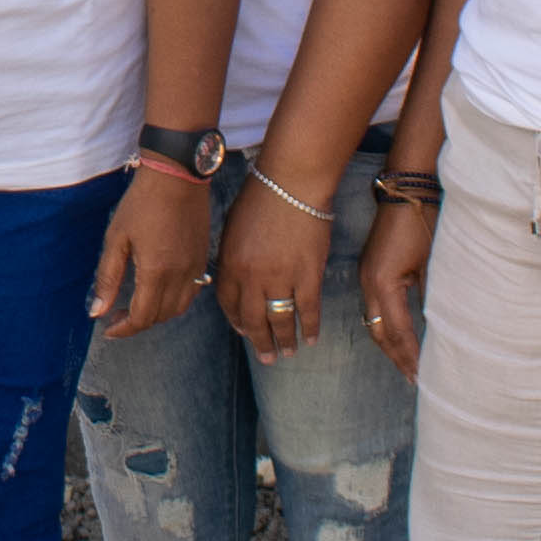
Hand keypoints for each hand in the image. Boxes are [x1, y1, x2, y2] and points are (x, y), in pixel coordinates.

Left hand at [94, 161, 213, 337]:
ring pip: (178, 309)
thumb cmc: (143, 202)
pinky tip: (158, 290)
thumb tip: (97, 311)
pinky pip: (192, 293)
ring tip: (136, 304)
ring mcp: (196, 268)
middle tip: (116, 314)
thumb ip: (108, 277)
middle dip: (137, 323)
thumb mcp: (116, 238)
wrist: (178, 175)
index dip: (123, 329)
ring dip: (156, 314)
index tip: (108, 328)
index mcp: (156, 272)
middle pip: (160, 317)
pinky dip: (174, 301)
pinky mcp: (203, 258)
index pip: (141, 317)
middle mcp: (181, 276)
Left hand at [215, 171, 329, 357]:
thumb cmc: (261, 197)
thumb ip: (232, 257)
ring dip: (284, 341)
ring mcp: (280, 279)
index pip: (228, 305)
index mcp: (229, 264)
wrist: (292, 182)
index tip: (244, 331)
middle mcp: (251, 278)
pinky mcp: (308, 276)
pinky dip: (310, 327)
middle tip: (267, 358)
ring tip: (288, 353)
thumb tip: (235, 280)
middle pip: (253, 321)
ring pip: (280, 322)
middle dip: (260, 343)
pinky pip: (308, 311)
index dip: (237, 322)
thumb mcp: (232, 227)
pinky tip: (312, 338)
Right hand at [355, 191, 432, 377]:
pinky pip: (373, 307)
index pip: (397, 331)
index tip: (422, 376)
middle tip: (413, 378)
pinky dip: (385, 326)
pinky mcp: (370, 269)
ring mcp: (366, 276)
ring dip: (389, 344)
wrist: (406, 190)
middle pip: (378, 333)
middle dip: (396, 356)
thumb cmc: (422, 222)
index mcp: (383, 284)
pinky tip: (397, 335)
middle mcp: (369, 283)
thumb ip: (432, 297)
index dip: (410, 355)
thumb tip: (440, 328)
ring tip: (405, 363)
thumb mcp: (431, 263)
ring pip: (373, 322)